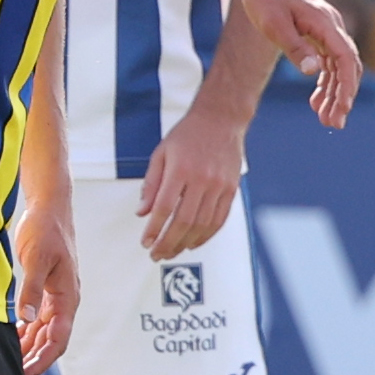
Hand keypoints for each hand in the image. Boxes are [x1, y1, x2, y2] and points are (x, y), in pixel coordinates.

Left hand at [11, 211, 78, 374]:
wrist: (48, 208)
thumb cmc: (46, 229)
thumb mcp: (35, 259)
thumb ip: (30, 290)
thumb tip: (26, 319)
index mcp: (67, 296)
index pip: (59, 338)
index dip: (43, 359)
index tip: (27, 373)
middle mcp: (64, 300)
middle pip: (51, 339)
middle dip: (34, 358)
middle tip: (14, 374)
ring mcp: (54, 295)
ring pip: (43, 330)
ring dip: (29, 346)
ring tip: (11, 360)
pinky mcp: (44, 287)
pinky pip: (37, 316)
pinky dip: (25, 329)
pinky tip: (12, 335)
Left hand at [136, 106, 243, 261]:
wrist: (220, 120)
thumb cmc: (188, 134)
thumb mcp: (161, 153)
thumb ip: (151, 184)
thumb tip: (142, 212)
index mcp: (180, 169)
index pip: (165, 207)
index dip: (154, 229)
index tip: (146, 242)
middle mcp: (202, 179)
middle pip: (184, 221)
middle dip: (168, 242)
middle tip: (157, 254)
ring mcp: (219, 186)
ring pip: (203, 224)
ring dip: (186, 243)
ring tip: (173, 251)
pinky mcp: (232, 190)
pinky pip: (220, 219)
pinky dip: (206, 235)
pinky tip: (194, 242)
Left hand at [229, 0, 360, 128]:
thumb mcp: (273, 24)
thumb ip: (295, 47)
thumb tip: (314, 72)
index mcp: (326, 22)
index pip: (346, 59)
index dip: (346, 86)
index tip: (341, 109)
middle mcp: (332, 25)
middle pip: (347, 66)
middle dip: (342, 96)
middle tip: (333, 124)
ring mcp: (326, 28)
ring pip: (338, 66)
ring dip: (334, 92)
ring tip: (325, 119)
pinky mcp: (317, 31)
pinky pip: (328, 60)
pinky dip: (325, 80)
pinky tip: (315, 100)